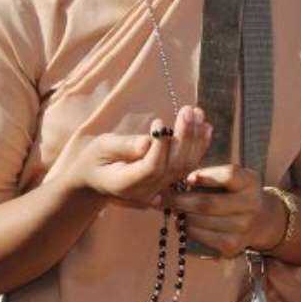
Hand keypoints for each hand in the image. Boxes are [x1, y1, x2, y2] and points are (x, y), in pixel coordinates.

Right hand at [69, 106, 212, 205]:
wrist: (95, 181)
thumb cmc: (95, 159)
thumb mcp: (102, 148)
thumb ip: (124, 146)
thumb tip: (148, 142)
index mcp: (126, 184)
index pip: (151, 167)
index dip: (160, 146)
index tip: (159, 121)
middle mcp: (147, 191)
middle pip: (173, 166)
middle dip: (183, 137)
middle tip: (188, 110)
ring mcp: (160, 189)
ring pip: (184, 166)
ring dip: (195, 139)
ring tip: (198, 113)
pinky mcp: (168, 182)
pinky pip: (188, 166)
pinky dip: (199, 146)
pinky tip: (205, 127)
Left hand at [164, 165, 285, 257]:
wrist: (261, 220)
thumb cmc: (236, 192)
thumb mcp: (233, 177)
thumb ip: (211, 174)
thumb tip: (174, 177)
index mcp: (249, 181)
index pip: (229, 175)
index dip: (206, 176)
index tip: (187, 177)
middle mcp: (250, 205)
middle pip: (207, 203)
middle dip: (180, 200)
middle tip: (162, 196)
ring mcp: (242, 228)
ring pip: (200, 222)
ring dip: (181, 215)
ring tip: (171, 208)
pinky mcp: (232, 246)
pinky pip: (201, 237)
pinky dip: (187, 229)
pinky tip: (183, 222)